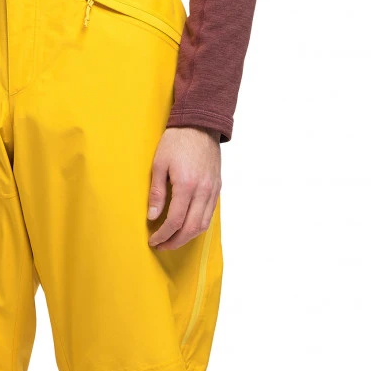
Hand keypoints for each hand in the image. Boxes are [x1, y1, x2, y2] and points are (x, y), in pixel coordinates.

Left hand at [147, 126, 220, 250]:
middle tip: (162, 245)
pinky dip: (198, 225)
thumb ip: (156, 192)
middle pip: (191, 228)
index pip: (175, 220)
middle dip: (175, 241)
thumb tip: (153, 216)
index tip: (153, 240)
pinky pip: (210, 214)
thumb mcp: (159, 164)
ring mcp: (213, 190)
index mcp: (186, 185)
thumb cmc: (177, 141)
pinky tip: (187, 226)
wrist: (200, 125)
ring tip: (173, 240)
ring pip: (203, 224)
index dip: (163, 235)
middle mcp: (203, 190)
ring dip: (188, 237)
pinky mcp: (217, 187)